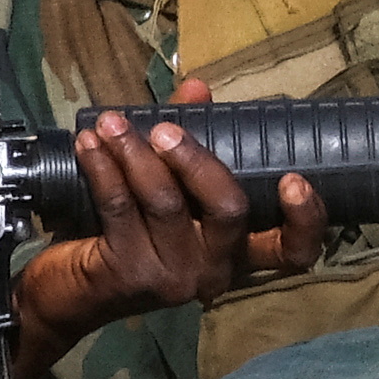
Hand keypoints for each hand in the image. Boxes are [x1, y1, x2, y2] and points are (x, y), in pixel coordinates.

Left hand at [10, 109, 316, 378]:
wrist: (72, 292)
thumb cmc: (132, 232)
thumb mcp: (169, 188)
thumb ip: (190, 139)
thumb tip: (197, 87)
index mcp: (239, 253)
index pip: (293, 251)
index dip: (305, 220)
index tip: (293, 178)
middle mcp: (215, 271)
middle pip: (228, 211)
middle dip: (197, 161)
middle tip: (163, 131)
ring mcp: (173, 276)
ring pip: (167, 204)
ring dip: (135, 154)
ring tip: (111, 124)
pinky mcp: (128, 274)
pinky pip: (120, 208)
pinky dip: (103, 168)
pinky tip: (88, 144)